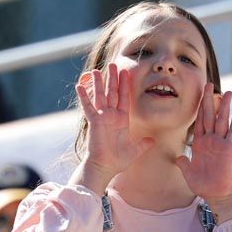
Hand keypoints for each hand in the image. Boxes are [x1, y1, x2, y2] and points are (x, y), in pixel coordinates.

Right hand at [73, 63, 154, 193]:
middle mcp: (111, 116)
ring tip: (96, 70)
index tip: (126, 73)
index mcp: (121, 120)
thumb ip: (143, 144)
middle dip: (113, 79)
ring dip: (98, 83)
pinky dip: (84, 97)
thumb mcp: (135, 151)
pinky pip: (88, 107)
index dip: (125, 86)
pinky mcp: (94, 122)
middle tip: (112, 64)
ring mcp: (101, 118)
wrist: (105, 168)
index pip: (124, 99)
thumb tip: (152, 141)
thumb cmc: (118, 161)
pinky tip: (79, 86)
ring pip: (100, 96)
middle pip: (112, 93)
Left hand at [176, 88, 231, 219]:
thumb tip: (178, 157)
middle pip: (209, 116)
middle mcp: (210, 140)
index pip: (199, 121)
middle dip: (208, 100)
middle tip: (208, 84)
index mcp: (200, 143)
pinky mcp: (229, 150)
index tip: (199, 94)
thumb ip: (184, 163)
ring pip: (222, 121)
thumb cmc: (203, 185)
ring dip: (224, 107)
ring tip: (227, 92)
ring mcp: (220, 144)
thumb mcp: (189, 172)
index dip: (199, 107)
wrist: (216, 195)